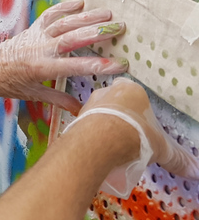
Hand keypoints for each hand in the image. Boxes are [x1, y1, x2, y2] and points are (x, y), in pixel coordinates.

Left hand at [0, 0, 128, 113]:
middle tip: (119, 28)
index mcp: (42, 68)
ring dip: (86, 17)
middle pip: (72, 38)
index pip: (75, 67)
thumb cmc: (9, 83)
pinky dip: (64, 7)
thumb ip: (59, 100)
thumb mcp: (34, 95)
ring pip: (64, 23)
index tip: (120, 65)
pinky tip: (80, 3)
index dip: (98, 65)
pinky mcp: (33, 28)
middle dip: (96, 32)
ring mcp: (36, 36)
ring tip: (107, 13)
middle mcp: (40, 49)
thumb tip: (82, 110)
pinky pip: (50, 15)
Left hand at [69, 78, 198, 196]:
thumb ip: (178, 158)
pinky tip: (99, 150)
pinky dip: (92, 136)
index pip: (135, 97)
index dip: (139, 113)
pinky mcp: (76, 117)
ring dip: (105, 128)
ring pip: (99, 114)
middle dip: (121, 121)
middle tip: (128, 140)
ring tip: (114, 148)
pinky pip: (86, 126)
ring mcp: (90, 103)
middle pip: (116, 105)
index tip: (142, 129)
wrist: (102, 140)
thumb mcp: (162, 148)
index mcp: (131, 90)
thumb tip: (196, 172)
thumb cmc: (136, 135)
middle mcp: (108, 91)